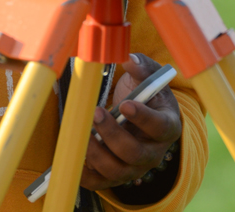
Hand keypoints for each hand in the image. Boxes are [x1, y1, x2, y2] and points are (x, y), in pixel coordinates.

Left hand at [81, 53, 181, 192]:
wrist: (140, 115)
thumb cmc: (145, 93)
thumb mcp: (149, 77)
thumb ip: (141, 67)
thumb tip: (129, 59)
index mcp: (166, 126)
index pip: (160, 127)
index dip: (143, 118)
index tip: (125, 104)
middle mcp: (152, 152)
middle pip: (136, 154)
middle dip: (113, 135)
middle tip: (96, 113)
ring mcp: (134, 167)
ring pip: (116, 171)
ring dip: (96, 153)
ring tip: (81, 131)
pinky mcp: (115, 175)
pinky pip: (100, 182)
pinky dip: (84, 173)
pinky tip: (73, 153)